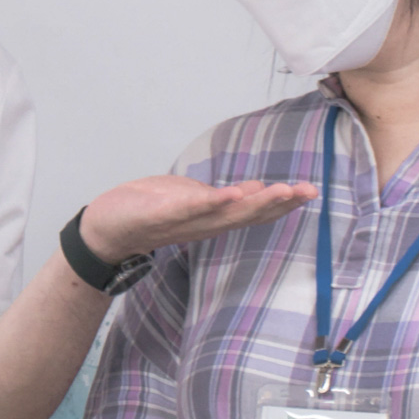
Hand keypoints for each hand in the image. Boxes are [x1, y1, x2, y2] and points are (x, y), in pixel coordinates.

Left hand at [78, 174, 318, 261]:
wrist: (106, 229)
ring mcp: (184, 220)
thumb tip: (260, 189)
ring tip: (281, 190)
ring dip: (254, 203)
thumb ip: (224, 198)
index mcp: (213, 218)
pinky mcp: (161, 213)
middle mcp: (204, 224)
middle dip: (280, 204)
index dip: (283, 204)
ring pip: (225, 213)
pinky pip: (190, 208)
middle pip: (247, 215)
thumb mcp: (193, 200)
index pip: (254, 211)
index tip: (311, 192)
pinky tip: (233, 193)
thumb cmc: (150, 211)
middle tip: (308, 192)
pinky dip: (212, 202)